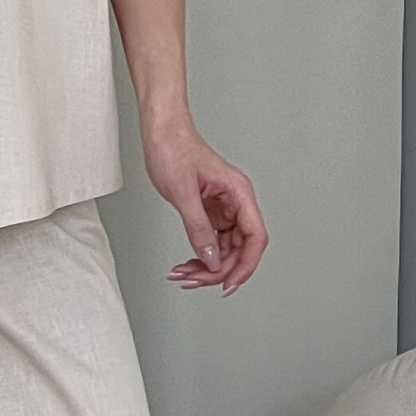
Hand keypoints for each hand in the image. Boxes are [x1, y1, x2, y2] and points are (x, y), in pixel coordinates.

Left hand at [142, 115, 266, 294]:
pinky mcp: (210, 211)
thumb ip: (198, 229)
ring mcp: (224, 207)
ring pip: (225, 248)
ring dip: (207, 266)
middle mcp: (236, 202)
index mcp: (239, 193)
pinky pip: (212, 240)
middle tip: (193, 281)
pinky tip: (186, 264)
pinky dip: (200, 255)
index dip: (245, 265)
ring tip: (183, 274)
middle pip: (240, 248)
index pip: (255, 237)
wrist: (160, 131)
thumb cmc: (173, 149)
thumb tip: (211, 260)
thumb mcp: (183, 193)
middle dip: (218, 269)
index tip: (228, 285)